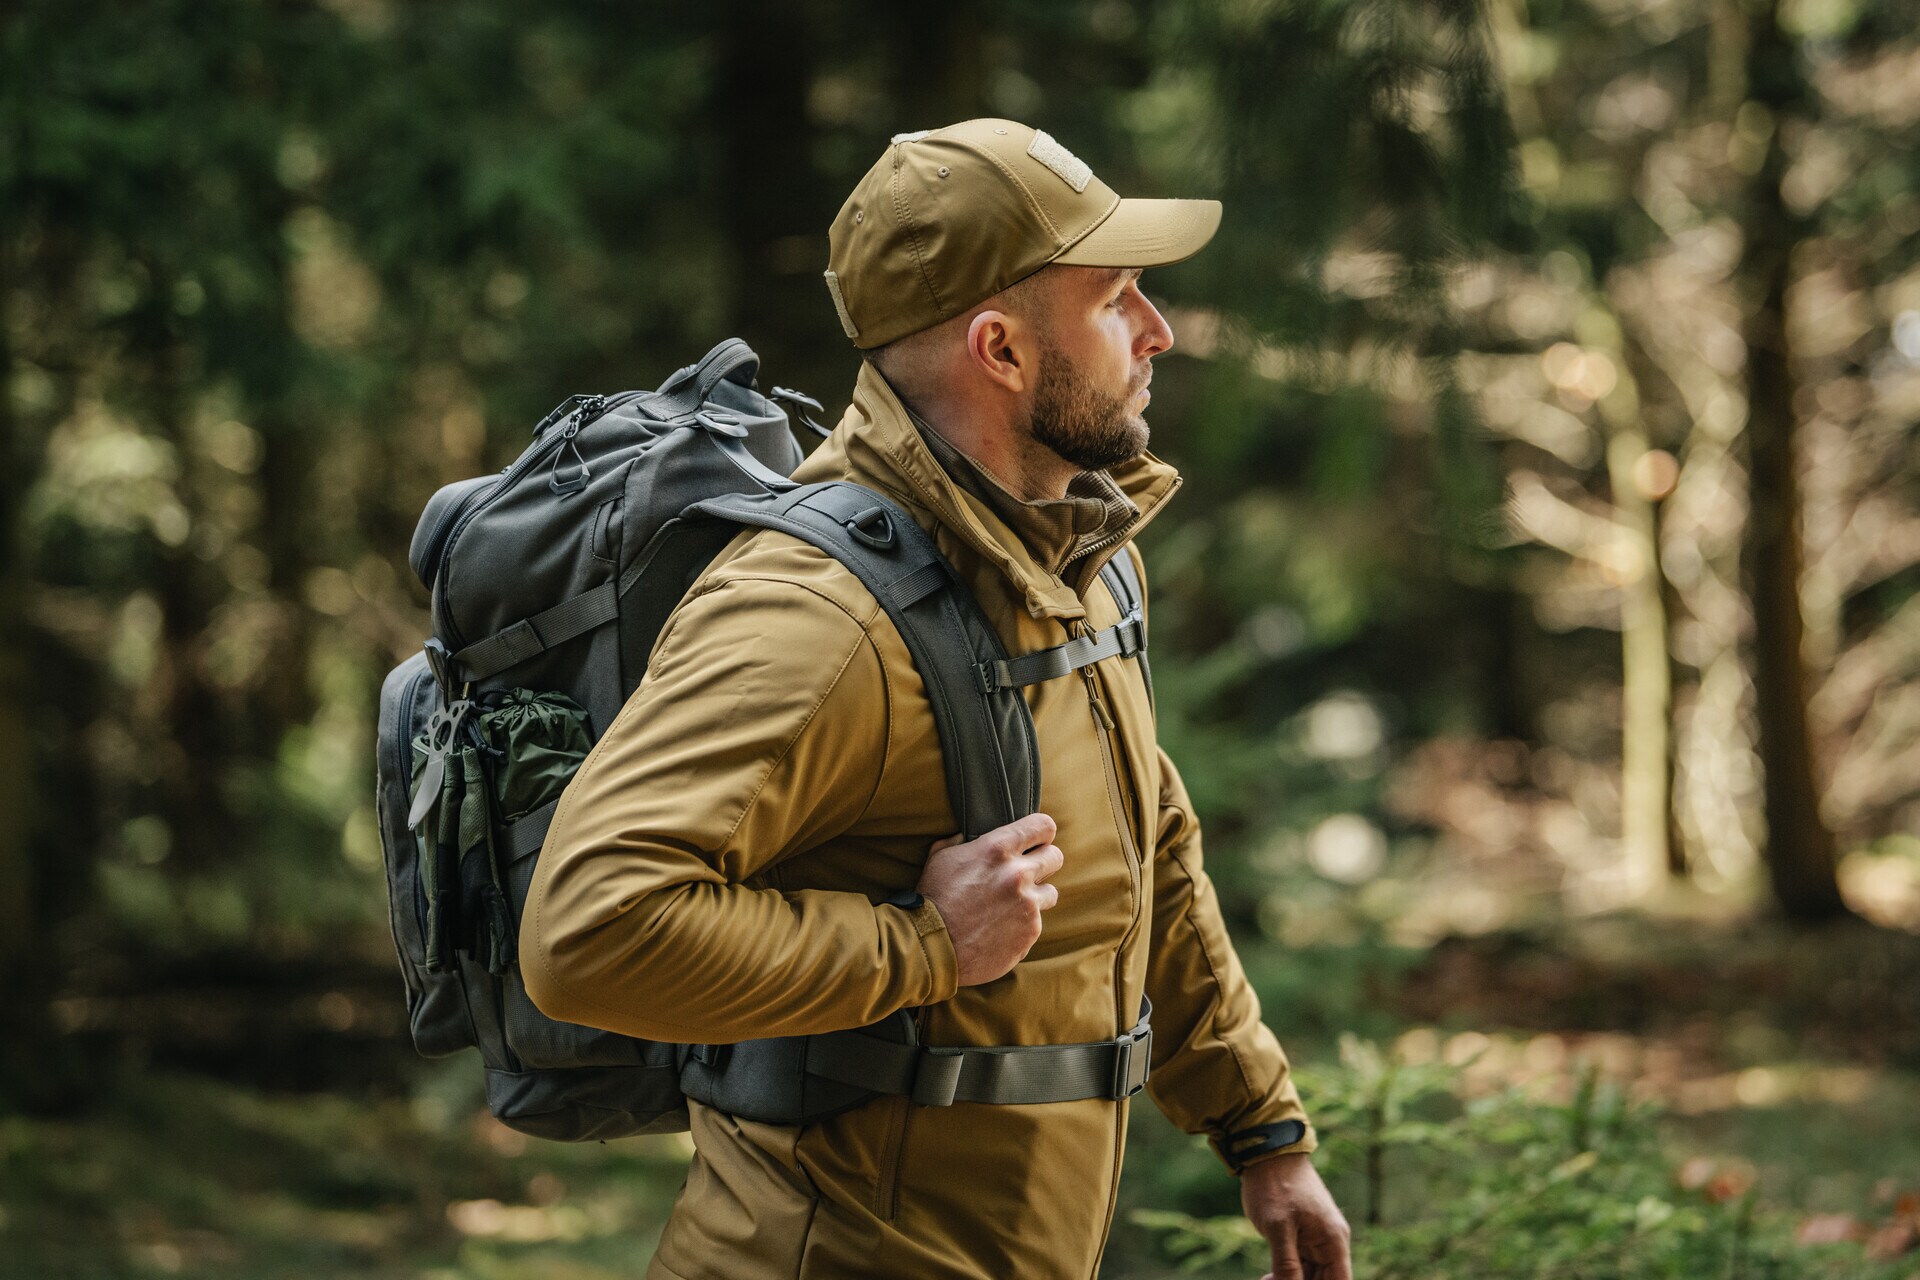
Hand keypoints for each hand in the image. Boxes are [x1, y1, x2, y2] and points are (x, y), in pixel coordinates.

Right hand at [916, 813, 1063, 985]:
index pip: (1042, 826)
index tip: (1036, 840)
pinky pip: (1037, 922)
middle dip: (1044, 863)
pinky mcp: (1031, 931)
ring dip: (1036, 896)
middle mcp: (1018, 873)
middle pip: (1055, 856)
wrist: (933, 947)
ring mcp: (1028, 904)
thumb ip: (959, 842)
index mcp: (997, 848)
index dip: (1042, 832)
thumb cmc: (933, 899)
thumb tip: (966, 836)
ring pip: (1051, 892)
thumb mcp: (940, 858)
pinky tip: (1001, 929)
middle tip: (1027, 873)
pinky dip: (1023, 924)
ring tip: (1012, 906)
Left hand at [1240, 1153, 1351, 1279]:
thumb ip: (1287, 1265)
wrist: (1267, 1153)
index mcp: (1334, 1242)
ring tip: (1266, 1279)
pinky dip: (1286, 1272)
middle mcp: (1331, 1243)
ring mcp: (1317, 1239)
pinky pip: (1300, 1264)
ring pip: (1311, 1275)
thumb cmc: (1275, 1185)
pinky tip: (1268, 1276)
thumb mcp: (1277, 1228)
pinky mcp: (1303, 1236)